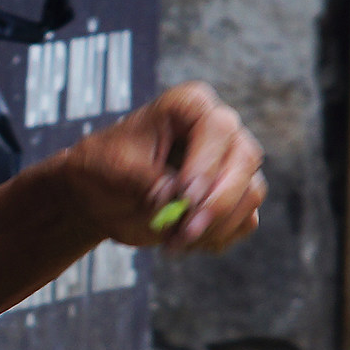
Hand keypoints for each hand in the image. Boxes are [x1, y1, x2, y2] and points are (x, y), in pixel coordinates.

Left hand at [55, 81, 266, 253]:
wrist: (99, 195)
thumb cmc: (105, 167)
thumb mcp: (116, 167)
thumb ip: (147, 179)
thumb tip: (173, 197)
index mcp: (190, 105)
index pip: (218, 129)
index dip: (206, 166)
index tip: (183, 198)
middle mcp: (219, 130)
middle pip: (244, 161)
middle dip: (216, 204)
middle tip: (184, 233)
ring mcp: (230, 163)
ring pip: (250, 193)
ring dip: (216, 226)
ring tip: (174, 243)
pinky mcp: (232, 196)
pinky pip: (245, 219)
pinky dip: (218, 237)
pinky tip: (184, 243)